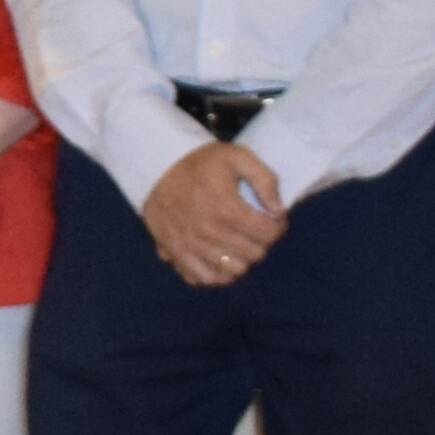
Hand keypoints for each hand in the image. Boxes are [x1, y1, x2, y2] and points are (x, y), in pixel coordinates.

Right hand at [139, 139, 284, 288]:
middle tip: (256, 229)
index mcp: (226, 208)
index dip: (278, 226)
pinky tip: (221, 260)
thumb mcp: (237, 156)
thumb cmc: (200, 162)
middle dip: (262, 242)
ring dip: (243, 259)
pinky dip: (218, 274)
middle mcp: (209, 232)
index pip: (269, 234)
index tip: (274, 218)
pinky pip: (203, 278)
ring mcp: (190, 246)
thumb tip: (278, 209)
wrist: (156, 166)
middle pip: (254, 254)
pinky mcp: (175, 253)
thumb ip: (265, 179)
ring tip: (240, 244)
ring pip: (233, 271)